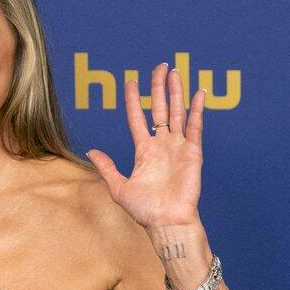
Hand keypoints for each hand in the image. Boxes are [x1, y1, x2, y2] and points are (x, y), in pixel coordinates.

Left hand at [86, 62, 206, 227]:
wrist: (167, 222)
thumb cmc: (145, 210)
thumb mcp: (119, 188)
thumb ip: (107, 167)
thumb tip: (92, 151)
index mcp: (144, 151)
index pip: (138, 118)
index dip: (134, 100)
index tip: (131, 82)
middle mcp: (162, 145)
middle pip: (160, 108)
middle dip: (159, 87)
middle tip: (160, 66)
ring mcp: (178, 147)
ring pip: (177, 112)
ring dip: (176, 92)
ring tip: (175, 72)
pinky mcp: (193, 152)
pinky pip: (196, 126)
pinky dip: (197, 109)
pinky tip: (198, 93)